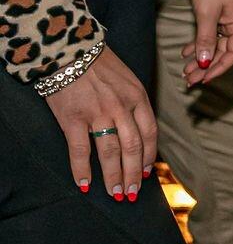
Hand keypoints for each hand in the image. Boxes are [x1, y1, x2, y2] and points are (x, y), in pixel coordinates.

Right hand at [45, 47, 155, 200]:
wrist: (71, 50)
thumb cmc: (100, 65)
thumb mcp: (128, 79)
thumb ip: (134, 103)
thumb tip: (138, 129)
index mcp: (138, 97)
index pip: (149, 133)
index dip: (149, 156)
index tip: (148, 173)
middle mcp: (122, 107)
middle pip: (133, 148)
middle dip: (134, 174)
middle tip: (131, 193)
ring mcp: (98, 114)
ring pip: (111, 152)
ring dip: (114, 176)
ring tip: (115, 193)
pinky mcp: (73, 119)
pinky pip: (80, 151)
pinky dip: (82, 170)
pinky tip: (84, 184)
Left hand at [181, 0, 232, 86]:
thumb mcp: (207, 13)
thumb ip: (206, 39)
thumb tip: (205, 63)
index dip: (218, 68)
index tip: (202, 80)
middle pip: (223, 51)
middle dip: (206, 66)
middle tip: (189, 79)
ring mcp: (225, 18)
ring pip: (214, 44)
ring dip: (200, 57)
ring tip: (185, 69)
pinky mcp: (215, 12)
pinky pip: (209, 35)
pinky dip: (198, 44)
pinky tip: (185, 51)